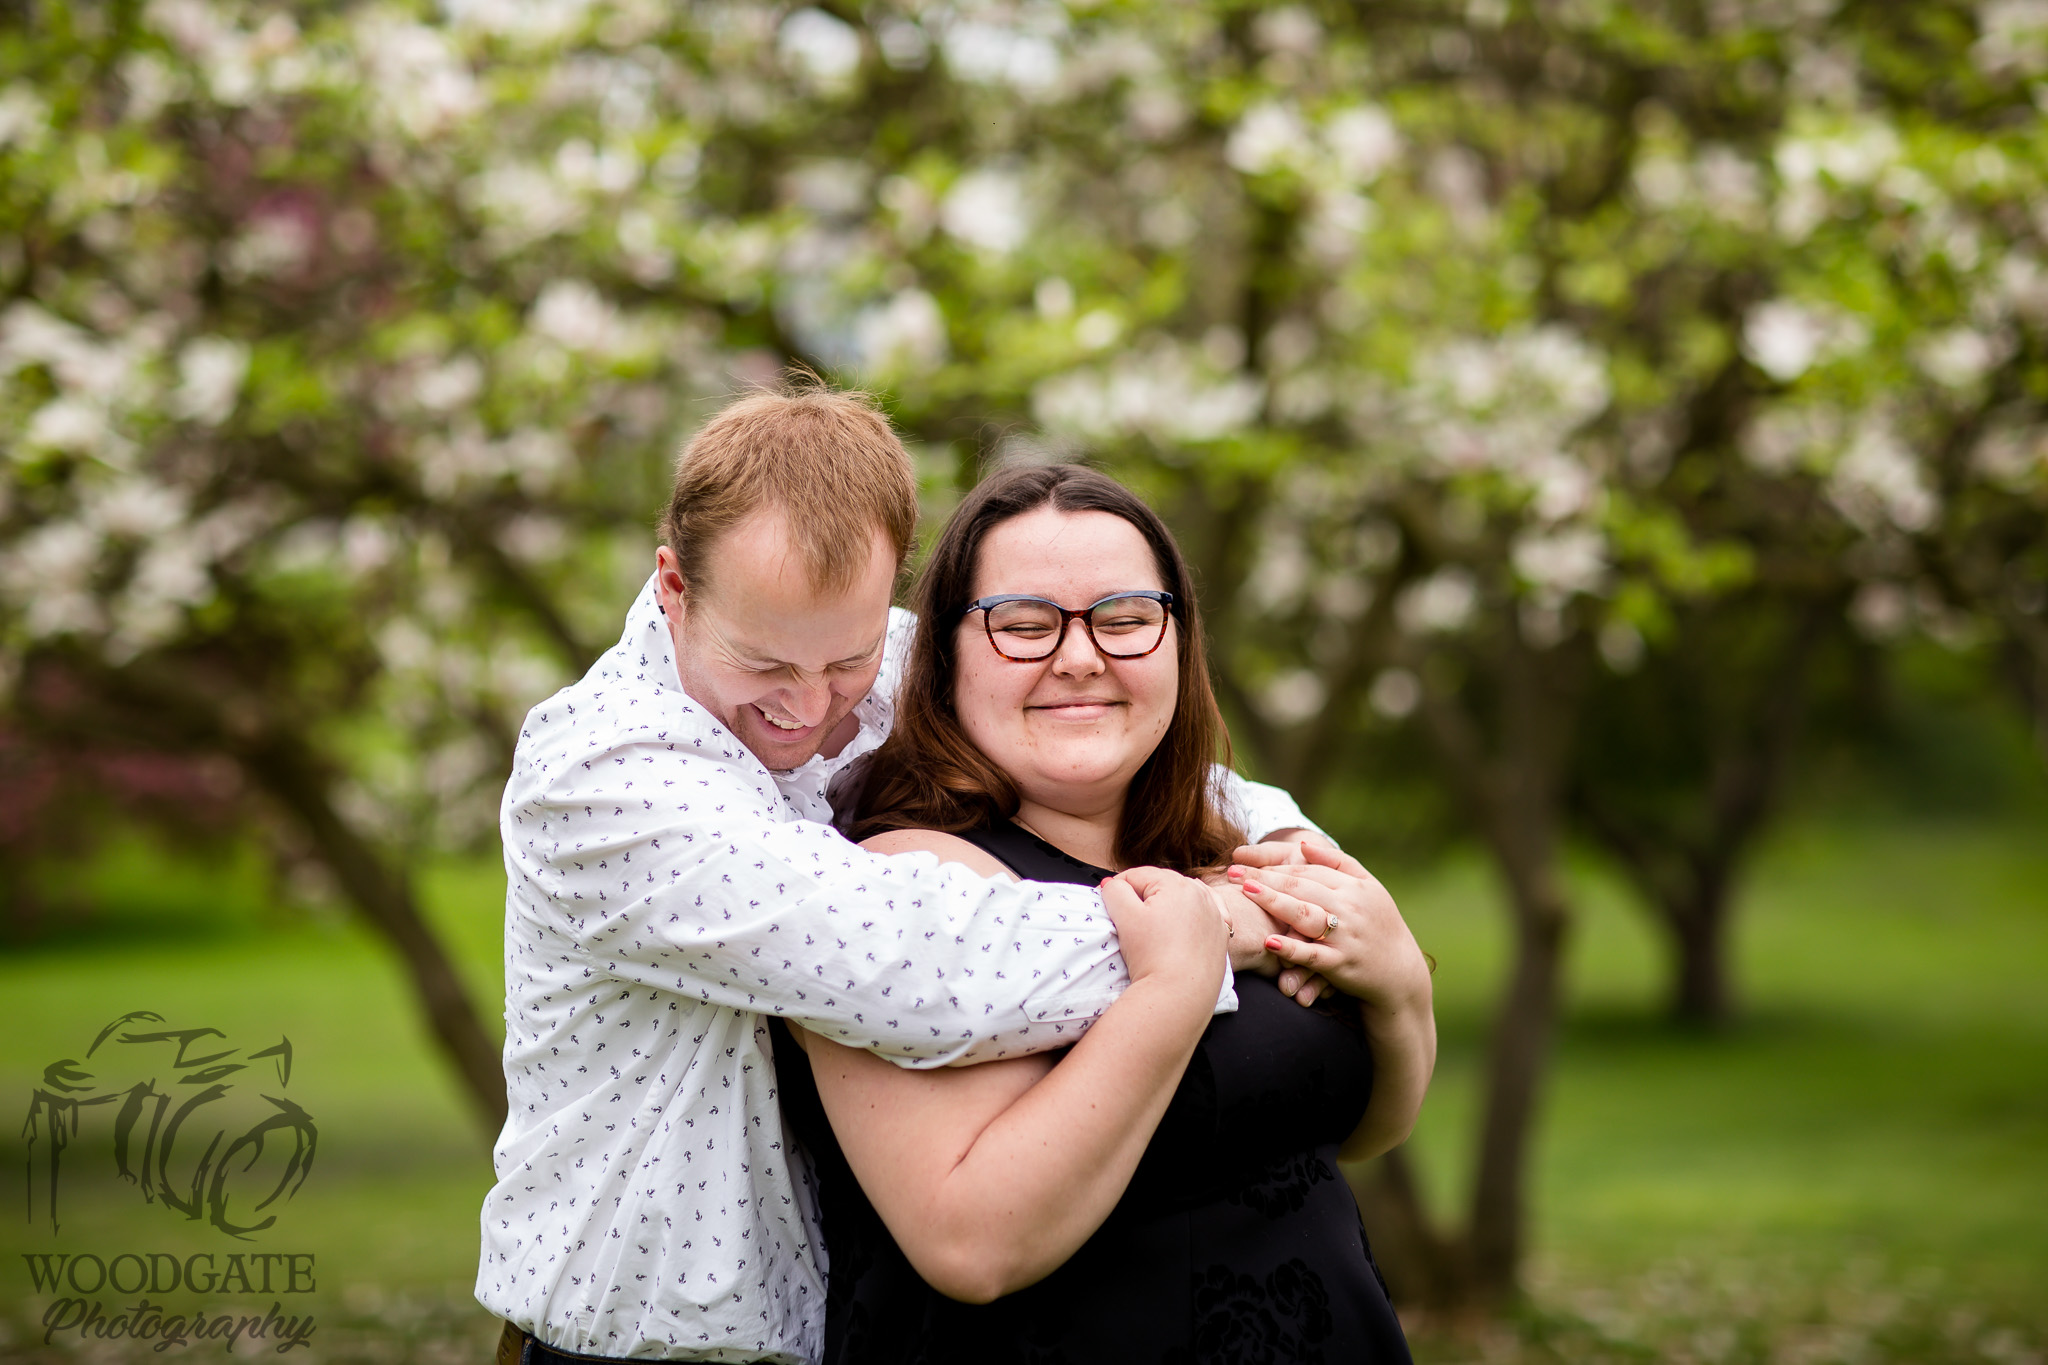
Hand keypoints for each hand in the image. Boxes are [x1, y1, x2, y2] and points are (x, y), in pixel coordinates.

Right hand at [1101, 866, 1228, 999]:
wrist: (1181, 994)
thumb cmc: (1152, 955)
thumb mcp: (1125, 917)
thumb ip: (1115, 891)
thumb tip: (1112, 884)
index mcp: (1175, 883)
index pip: (1136, 875)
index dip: (1118, 890)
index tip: (1111, 908)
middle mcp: (1200, 892)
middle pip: (1161, 885)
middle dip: (1143, 898)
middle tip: (1130, 923)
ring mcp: (1215, 913)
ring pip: (1184, 898)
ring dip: (1168, 905)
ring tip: (1154, 927)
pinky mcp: (1221, 934)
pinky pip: (1206, 914)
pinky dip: (1194, 915)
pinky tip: (1186, 921)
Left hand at [1226, 845, 1430, 1016]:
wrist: (1401, 973)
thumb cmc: (1380, 926)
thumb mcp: (1369, 887)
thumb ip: (1337, 863)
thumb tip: (1303, 845)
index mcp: (1355, 887)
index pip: (1309, 871)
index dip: (1275, 866)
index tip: (1245, 862)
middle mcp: (1351, 908)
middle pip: (1302, 887)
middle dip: (1265, 878)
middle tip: (1233, 872)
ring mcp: (1346, 936)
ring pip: (1306, 915)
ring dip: (1274, 902)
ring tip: (1245, 892)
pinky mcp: (1342, 964)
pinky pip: (1313, 956)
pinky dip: (1292, 949)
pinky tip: (1269, 942)